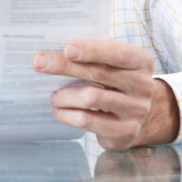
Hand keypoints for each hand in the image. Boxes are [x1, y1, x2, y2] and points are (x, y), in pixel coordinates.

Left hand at [33, 39, 178, 149]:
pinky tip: (59, 110)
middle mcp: (143, 86)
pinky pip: (87, 121)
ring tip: (54, 96)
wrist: (138, 116)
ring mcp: (136, 111)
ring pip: (90, 98)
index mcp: (141, 62)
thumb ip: (94, 54)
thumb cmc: (116, 81)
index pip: (118, 53)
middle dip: (64, 66)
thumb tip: (54, 50)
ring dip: (64, 95)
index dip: (92, 50)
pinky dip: (67, 114)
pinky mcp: (124, 132)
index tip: (67, 49)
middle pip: (98, 73)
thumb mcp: (113, 64)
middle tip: (38, 63)